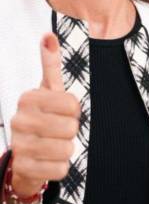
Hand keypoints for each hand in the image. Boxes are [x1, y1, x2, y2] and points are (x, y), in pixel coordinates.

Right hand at [9, 33, 79, 196]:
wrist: (25, 153)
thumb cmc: (43, 116)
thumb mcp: (49, 89)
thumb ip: (51, 64)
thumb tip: (48, 36)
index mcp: (28, 98)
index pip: (72, 104)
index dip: (74, 110)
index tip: (64, 111)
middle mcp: (20, 120)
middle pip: (71, 127)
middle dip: (71, 130)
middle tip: (59, 129)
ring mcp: (20, 145)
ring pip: (67, 148)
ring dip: (67, 148)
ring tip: (55, 144)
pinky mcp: (24, 168)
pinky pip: (61, 168)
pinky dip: (61, 166)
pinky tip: (49, 160)